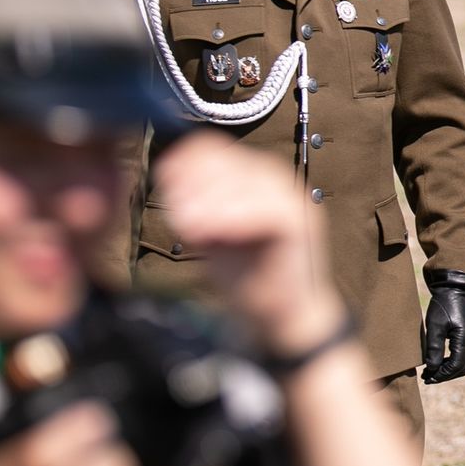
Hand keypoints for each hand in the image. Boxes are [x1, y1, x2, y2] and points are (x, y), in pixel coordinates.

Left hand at [155, 133, 345, 355]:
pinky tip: (209, 234)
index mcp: (253, 176)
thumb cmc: (247, 274)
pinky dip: (232, 218)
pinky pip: (264, 209)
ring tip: (189, 225)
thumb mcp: (210, 233)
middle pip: (228, 162)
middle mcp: (275, 180)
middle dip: (195, 185)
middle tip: (178, 213)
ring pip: (245, 182)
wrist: (283, 316)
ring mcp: (291, 199)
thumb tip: (167, 170)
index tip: (165, 181)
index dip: (185, 161)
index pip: (215, 149)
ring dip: (210, 203)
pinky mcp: (298, 222)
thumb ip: (195, 204)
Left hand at [422, 286, 464, 382]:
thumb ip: (434, 348)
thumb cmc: (444, 305)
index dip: (441, 375)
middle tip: (428, 378)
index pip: (455, 366)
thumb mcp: (435, 326)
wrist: (457, 288)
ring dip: (450, 370)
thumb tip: (432, 369)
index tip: (427, 377)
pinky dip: (454, 363)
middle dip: (445, 376)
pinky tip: (441, 361)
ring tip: (433, 371)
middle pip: (462, 368)